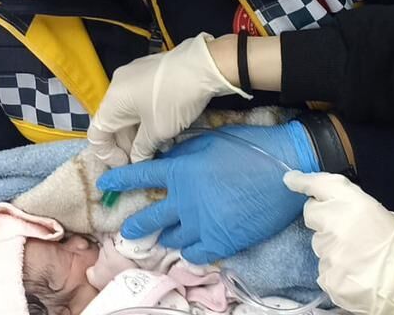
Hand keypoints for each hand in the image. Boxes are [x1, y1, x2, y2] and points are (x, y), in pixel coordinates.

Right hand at [88, 34, 250, 164]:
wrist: (205, 66)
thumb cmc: (175, 99)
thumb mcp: (157, 131)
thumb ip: (141, 149)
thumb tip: (136, 161)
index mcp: (113, 100)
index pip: (97, 133)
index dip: (108, 154)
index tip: (126, 164)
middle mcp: (119, 84)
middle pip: (114, 122)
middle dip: (128, 144)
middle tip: (145, 158)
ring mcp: (135, 75)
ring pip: (129, 111)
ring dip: (140, 132)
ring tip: (160, 146)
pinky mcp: (151, 72)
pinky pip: (141, 99)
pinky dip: (148, 117)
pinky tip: (166, 128)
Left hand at [96, 124, 319, 263]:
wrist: (287, 169)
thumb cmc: (251, 148)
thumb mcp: (212, 141)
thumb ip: (184, 154)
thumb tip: (166, 161)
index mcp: (181, 171)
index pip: (141, 176)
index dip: (120, 181)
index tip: (106, 185)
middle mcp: (185, 200)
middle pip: (149, 218)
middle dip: (135, 225)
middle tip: (129, 230)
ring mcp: (202, 224)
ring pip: (171, 238)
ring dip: (167, 236)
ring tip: (168, 237)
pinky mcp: (221, 241)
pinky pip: (194, 254)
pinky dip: (190, 250)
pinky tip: (192, 247)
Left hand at [283, 171, 393, 314]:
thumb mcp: (383, 216)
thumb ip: (353, 209)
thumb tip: (333, 208)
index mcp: (354, 204)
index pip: (319, 185)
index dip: (302, 182)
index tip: (291, 180)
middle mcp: (336, 225)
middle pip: (312, 215)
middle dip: (323, 220)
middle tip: (344, 230)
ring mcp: (330, 254)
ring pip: (319, 245)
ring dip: (333, 248)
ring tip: (359, 257)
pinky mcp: (328, 278)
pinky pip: (324, 269)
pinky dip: (337, 271)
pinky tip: (357, 274)